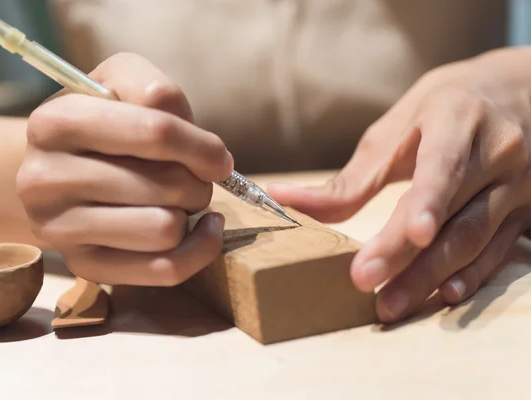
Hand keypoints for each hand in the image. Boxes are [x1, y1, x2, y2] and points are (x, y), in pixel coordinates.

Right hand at [16, 53, 233, 285]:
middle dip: (198, 181)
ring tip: (180, 200)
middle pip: (168, 185)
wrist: (56, 169)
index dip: (203, 146)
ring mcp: (59, 229)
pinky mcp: (83, 267)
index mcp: (56, 122)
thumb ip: (158, 92)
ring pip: (166, 229)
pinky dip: (199, 250)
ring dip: (190, 213)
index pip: (156, 132)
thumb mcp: (121, 83)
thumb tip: (207, 152)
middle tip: (192, 178)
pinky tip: (201, 229)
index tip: (218, 158)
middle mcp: (44, 179)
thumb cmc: (101, 123)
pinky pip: (164, 270)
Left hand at [268, 49, 530, 322]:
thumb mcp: (399, 125)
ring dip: (431, 276)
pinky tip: (445, 295)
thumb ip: (354, 175)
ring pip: (473, 239)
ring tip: (392, 304)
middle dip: (407, 254)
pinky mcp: (525, 210)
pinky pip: (498, 250)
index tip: (415, 233)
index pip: (445, 165)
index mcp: (459, 120)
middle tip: (364, 282)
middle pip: (451, 213)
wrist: (522, 91)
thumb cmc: (447, 106)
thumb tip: (287, 200)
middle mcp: (498, 153)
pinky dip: (471, 276)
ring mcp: (518, 185)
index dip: (431, 199)